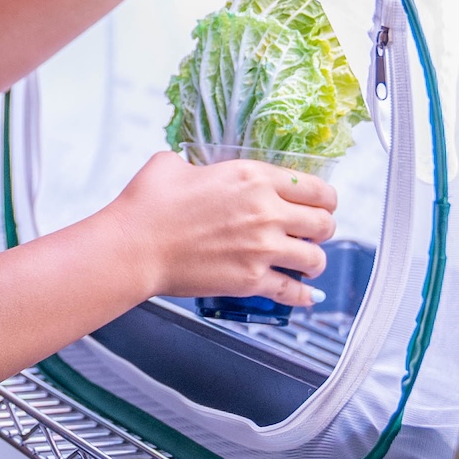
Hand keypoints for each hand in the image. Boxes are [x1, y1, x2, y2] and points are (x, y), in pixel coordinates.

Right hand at [103, 152, 338, 306]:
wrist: (134, 247)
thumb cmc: (147, 205)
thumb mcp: (174, 165)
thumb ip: (199, 164)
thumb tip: (199, 169)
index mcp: (252, 177)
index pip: (315, 188)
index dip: (325, 198)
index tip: (322, 204)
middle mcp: (266, 211)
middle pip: (324, 223)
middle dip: (323, 228)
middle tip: (314, 232)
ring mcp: (261, 248)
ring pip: (315, 258)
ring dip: (314, 261)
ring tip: (307, 262)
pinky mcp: (250, 280)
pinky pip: (292, 291)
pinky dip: (303, 295)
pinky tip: (306, 295)